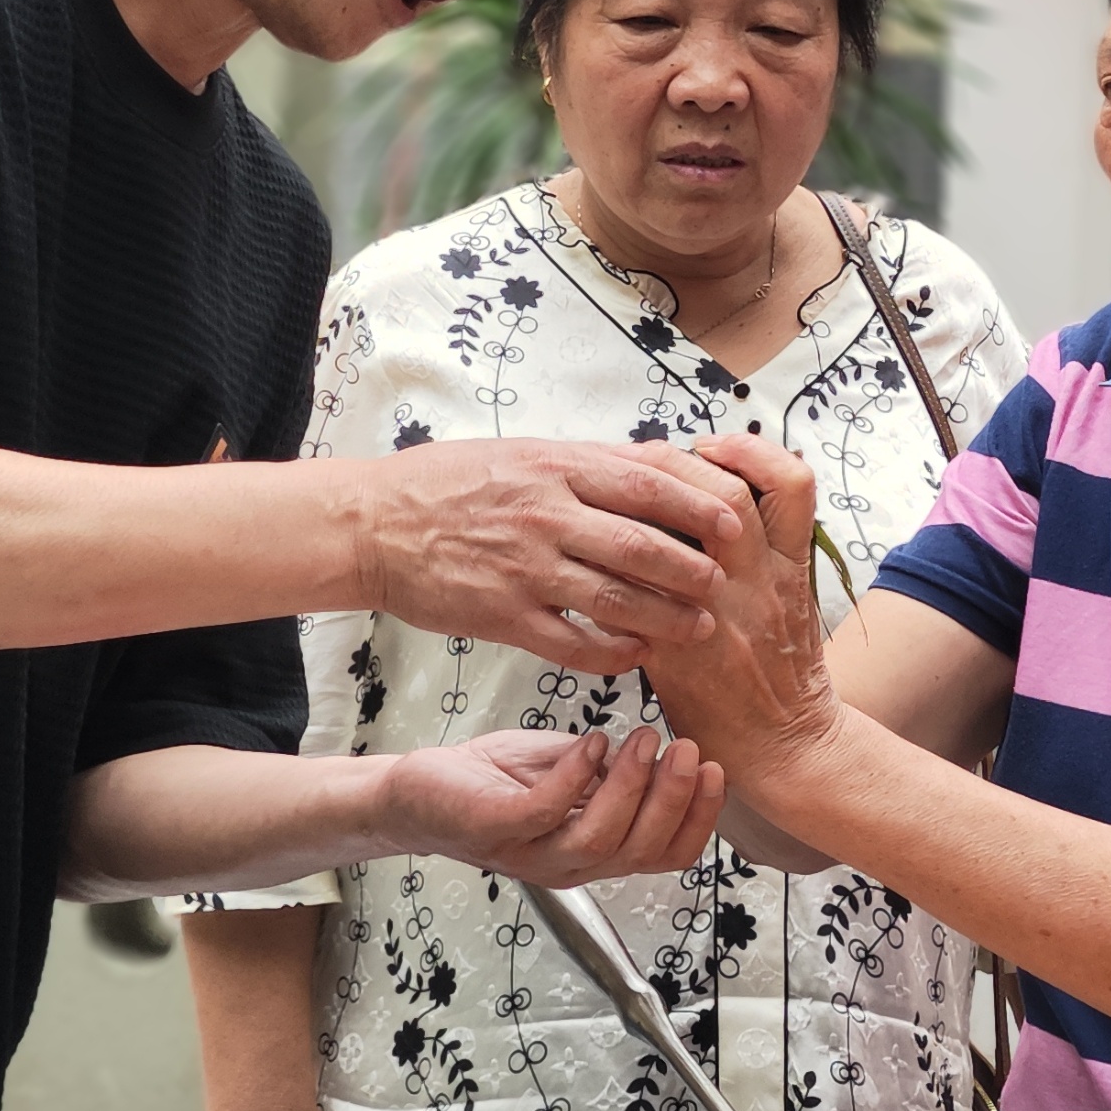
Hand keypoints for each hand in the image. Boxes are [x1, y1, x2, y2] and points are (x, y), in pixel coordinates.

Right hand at [351, 438, 748, 666]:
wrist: (375, 524)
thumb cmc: (451, 482)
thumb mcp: (525, 452)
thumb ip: (588, 463)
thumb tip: (658, 462)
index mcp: (558, 466)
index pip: (648, 481)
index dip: (699, 503)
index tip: (735, 521)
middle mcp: (548, 514)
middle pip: (643, 544)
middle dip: (694, 568)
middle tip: (726, 584)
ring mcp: (526, 567)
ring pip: (616, 597)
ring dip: (666, 616)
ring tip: (699, 627)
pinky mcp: (504, 614)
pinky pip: (571, 642)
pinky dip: (612, 653)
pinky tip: (637, 657)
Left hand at [377, 726, 723, 883]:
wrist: (419, 790)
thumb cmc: (495, 780)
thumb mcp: (570, 770)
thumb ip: (615, 770)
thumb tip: (662, 751)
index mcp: (595, 851)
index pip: (665, 855)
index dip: (699, 820)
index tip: (716, 771)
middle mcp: (570, 865)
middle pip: (640, 851)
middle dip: (674, 799)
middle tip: (688, 748)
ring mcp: (532, 853)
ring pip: (600, 841)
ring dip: (633, 788)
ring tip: (646, 739)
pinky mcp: (495, 832)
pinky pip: (545, 813)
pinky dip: (575, 778)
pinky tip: (591, 743)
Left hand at [631, 435, 840, 782]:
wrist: (783, 744)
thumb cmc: (786, 671)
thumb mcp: (794, 596)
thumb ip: (770, 547)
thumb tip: (724, 499)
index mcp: (790, 565)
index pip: (791, 483)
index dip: (752, 453)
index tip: (714, 446)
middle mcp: (757, 581)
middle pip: (725, 497)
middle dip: (682, 465)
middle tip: (647, 459)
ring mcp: (715, 615)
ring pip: (671, 541)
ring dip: (634, 518)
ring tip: (609, 504)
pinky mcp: (672, 652)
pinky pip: (630, 598)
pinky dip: (606, 574)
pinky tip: (588, 563)